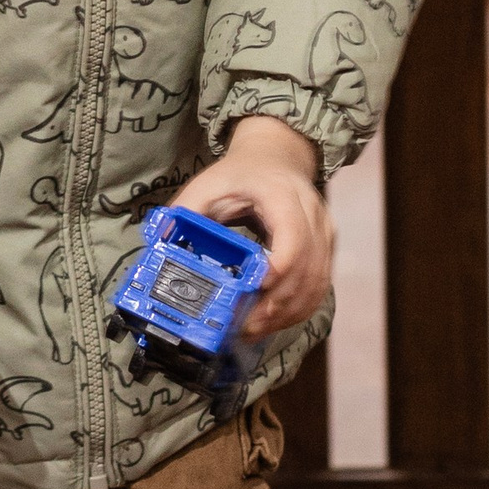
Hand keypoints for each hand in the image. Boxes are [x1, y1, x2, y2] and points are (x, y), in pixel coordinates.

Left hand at [173, 115, 332, 338]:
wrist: (277, 157)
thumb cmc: (240, 174)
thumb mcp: (207, 184)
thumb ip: (186, 212)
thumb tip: (161, 244)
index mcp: (283, 195)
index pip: (292, 238)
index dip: (277, 270)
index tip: (251, 294)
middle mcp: (312, 215)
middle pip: (306, 269)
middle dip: (276, 304)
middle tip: (243, 327)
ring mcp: (325, 234)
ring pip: (317, 284)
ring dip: (287, 314)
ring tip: (253, 330)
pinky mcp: (327, 250)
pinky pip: (319, 288)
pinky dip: (297, 310)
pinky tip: (271, 322)